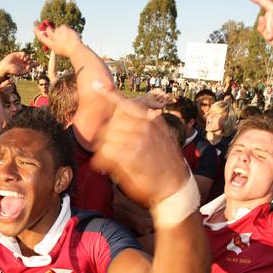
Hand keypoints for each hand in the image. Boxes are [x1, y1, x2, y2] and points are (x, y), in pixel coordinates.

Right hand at [0, 52, 35, 77]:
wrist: (5, 66)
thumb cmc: (11, 71)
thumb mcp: (19, 73)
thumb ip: (25, 71)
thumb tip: (30, 68)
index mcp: (24, 67)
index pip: (32, 65)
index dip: (35, 64)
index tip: (39, 63)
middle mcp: (23, 63)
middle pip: (31, 60)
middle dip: (31, 61)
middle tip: (28, 62)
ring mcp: (20, 58)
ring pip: (28, 56)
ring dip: (28, 58)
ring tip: (25, 60)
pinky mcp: (17, 54)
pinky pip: (24, 53)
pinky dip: (24, 55)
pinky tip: (23, 57)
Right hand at [33, 24, 81, 57]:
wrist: (75, 49)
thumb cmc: (67, 51)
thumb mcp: (58, 49)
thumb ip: (53, 43)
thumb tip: (51, 35)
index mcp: (50, 45)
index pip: (41, 38)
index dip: (37, 33)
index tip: (34, 28)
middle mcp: (52, 38)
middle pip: (49, 30)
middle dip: (51, 30)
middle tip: (58, 34)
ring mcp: (57, 32)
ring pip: (57, 29)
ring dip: (61, 31)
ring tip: (68, 38)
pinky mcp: (62, 28)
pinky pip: (63, 26)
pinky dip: (66, 29)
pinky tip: (70, 35)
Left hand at [91, 87, 188, 207]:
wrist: (175, 187)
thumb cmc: (166, 164)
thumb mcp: (162, 137)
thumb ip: (147, 124)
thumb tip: (129, 115)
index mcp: (152, 120)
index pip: (128, 103)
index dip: (110, 94)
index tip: (96, 85)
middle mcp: (145, 126)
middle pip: (112, 123)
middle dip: (106, 136)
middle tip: (106, 148)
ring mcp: (138, 140)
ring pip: (107, 137)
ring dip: (103, 149)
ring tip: (108, 159)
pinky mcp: (131, 156)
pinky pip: (106, 152)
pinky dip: (100, 160)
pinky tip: (102, 166)